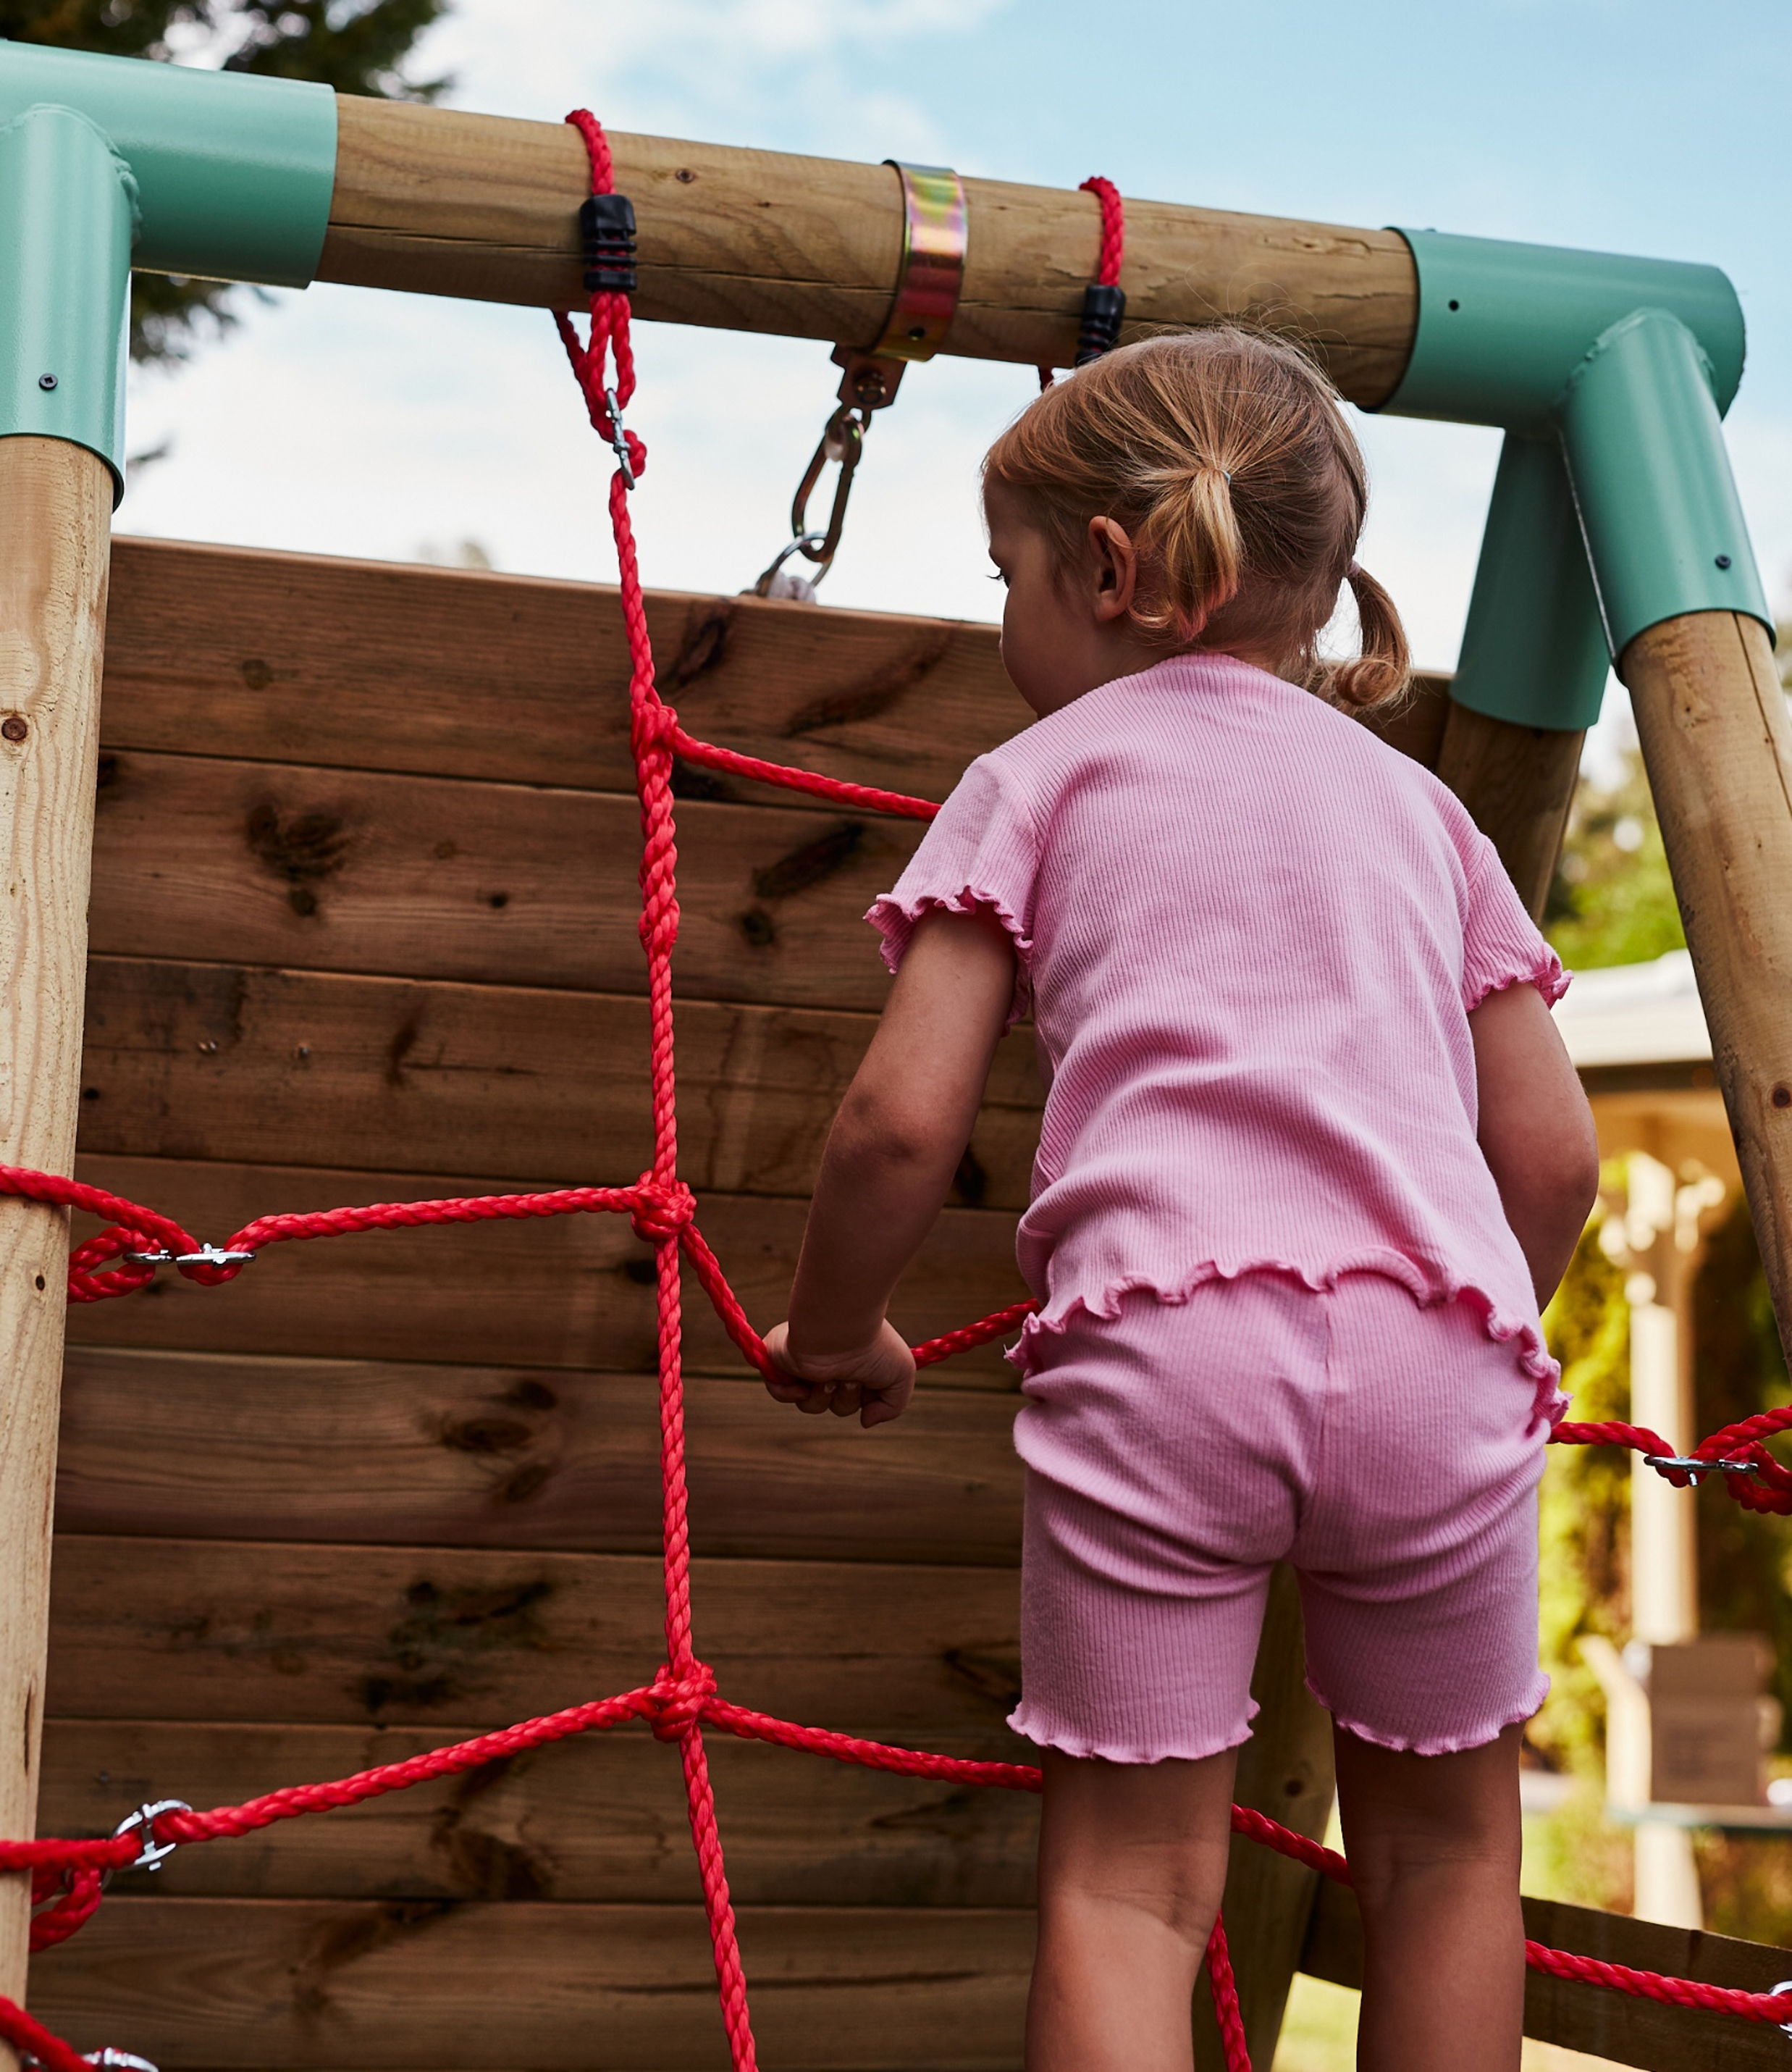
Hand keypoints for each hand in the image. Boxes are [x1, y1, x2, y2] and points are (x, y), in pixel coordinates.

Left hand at [760, 1319, 916, 1427]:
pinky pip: (779, 1391)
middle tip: (850, 1378)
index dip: (864, 1400)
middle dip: (845, 1399)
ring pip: (810, 1405)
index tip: (869, 1385)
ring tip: (829, 1376)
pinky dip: (790, 1394)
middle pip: (836, 1405)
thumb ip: (892, 1407)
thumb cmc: (873, 1346)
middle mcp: (831, 1363)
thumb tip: (865, 1422)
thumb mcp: (902, 1376)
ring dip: (822, 1397)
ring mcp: (805, 1363)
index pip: (856, 1398)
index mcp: (856, 1364)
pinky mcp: (781, 1360)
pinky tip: (804, 1383)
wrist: (841, 1327)